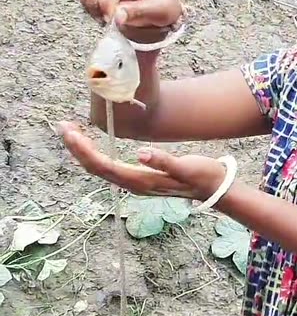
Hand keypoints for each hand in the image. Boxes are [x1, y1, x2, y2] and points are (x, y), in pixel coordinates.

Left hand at [57, 122, 226, 201]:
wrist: (215, 189)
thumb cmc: (203, 176)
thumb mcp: (187, 168)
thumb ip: (164, 162)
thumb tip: (141, 154)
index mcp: (141, 180)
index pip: (103, 165)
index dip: (84, 150)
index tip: (71, 132)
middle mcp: (133, 183)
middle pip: (96, 167)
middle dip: (77, 148)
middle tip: (63, 127)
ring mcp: (135, 182)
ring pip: (100, 168)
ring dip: (83, 151)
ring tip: (71, 133)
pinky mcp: (139, 177)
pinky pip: (109, 166)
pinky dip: (95, 153)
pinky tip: (91, 145)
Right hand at [71, 0, 183, 43]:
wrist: (157, 7)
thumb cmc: (162, 5)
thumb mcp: (160, 11)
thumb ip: (139, 13)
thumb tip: (117, 17)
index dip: (108, 2)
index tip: (111, 21)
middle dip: (96, 3)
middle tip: (105, 21)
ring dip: (89, 2)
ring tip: (104, 17)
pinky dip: (85, 0)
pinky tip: (99, 10)